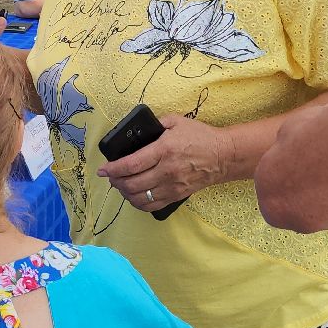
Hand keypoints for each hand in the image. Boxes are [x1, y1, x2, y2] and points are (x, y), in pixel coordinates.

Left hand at [96, 114, 229, 210]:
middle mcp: (167, 170)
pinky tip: (134, 196)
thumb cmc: (200, 137)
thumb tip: (138, 131)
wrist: (224, 156)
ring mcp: (172, 186)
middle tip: (110, 177)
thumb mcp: (176, 122)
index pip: (131, 164)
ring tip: (121, 186)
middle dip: (115, 182)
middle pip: (132, 183)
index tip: (102, 170)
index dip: (113, 169)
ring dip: (125, 193)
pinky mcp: (177, 195)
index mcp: (164, 150)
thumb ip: (155, 125)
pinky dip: (139, 203)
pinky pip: (152, 205)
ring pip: (140, 197)